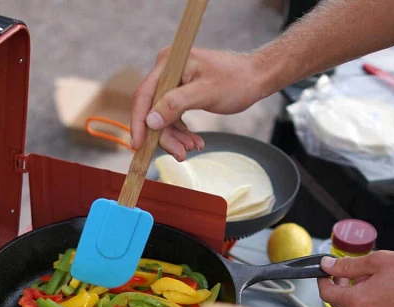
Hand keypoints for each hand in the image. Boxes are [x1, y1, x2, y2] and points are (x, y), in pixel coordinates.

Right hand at [131, 48, 266, 159]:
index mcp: (169, 64)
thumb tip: (150, 121)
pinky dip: (182, 133)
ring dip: (175, 137)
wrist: (255, 78)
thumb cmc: (235, 81)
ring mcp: (173, 83)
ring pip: (163, 118)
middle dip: (165, 136)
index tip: (138, 146)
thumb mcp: (205, 93)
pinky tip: (194, 142)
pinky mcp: (180, 94)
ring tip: (192, 148)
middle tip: (180, 154)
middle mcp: (166, 71)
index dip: (139, 122)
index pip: (144, 95)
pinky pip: (173, 118)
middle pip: (153, 111)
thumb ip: (176, 105)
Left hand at [318, 251, 393, 306]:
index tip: (326, 272)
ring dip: (358, 296)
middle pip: (341, 305)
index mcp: (358, 303)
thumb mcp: (378, 261)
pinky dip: (372, 306)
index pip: (327, 295)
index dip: (323, 281)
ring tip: (373, 280)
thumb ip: (348, 265)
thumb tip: (328, 265)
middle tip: (350, 272)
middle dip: (342, 288)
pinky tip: (385, 292)